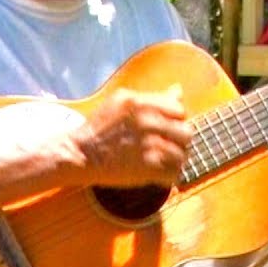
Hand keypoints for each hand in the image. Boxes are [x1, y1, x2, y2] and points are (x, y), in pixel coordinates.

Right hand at [68, 87, 191, 186]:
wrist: (81, 153)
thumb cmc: (100, 127)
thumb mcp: (122, 101)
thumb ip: (152, 97)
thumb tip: (178, 90)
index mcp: (142, 103)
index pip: (179, 110)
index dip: (176, 121)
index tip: (166, 128)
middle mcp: (148, 122)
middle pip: (186, 133)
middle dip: (179, 141)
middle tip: (167, 146)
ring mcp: (149, 145)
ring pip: (182, 155)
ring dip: (174, 160)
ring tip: (162, 161)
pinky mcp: (147, 167)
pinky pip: (173, 173)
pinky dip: (168, 176)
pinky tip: (158, 173)